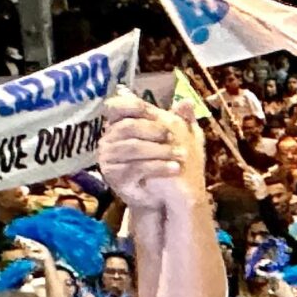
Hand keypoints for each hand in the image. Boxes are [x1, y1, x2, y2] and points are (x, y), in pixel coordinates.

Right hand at [98, 94, 203, 214]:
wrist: (163, 195)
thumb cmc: (166, 160)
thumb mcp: (178, 138)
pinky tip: (175, 168)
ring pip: (132, 148)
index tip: (154, 112)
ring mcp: (108, 158)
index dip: (133, 106)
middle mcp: (108, 138)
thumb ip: (180, 120)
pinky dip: (158, 167)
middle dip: (153, 129)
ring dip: (160, 150)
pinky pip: (135, 168)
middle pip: (127, 127)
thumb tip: (187, 102)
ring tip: (181, 155)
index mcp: (120, 123)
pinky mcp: (113, 176)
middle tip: (173, 136)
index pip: (116, 106)